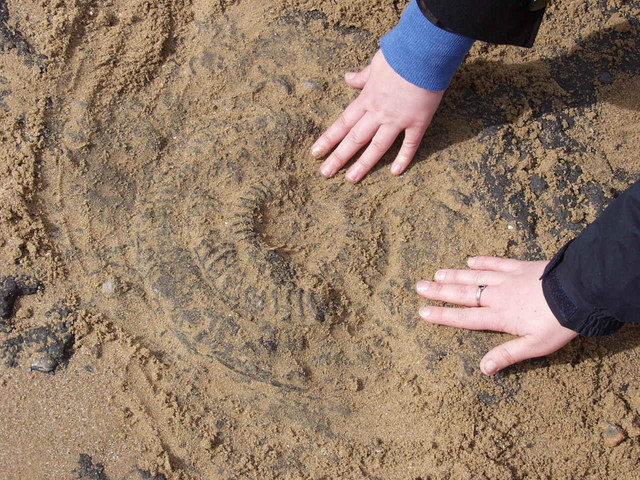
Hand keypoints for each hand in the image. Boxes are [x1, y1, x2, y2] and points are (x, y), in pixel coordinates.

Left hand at [311, 50, 443, 182]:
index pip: (342, 123)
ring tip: (350, 179)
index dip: (328, 139)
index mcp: (366, 99)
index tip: (315, 152)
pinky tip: (395, 172)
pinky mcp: (418, 121)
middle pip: (354, 139)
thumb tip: (347, 78)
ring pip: (377, 147)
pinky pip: (410, 144)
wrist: (423, 52)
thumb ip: (362, 76)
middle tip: (325, 173)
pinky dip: (403, 158)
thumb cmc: (399, 55)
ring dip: (363, 164)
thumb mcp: (375, 64)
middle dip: (338, 157)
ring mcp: (397, 119)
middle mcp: (378, 112)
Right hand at [416, 256, 578, 374]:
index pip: (464, 318)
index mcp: (499, 317)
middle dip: (440, 291)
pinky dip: (483, 261)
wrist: (577, 292)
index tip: (423, 312)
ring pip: (475, 277)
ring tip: (437, 273)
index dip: (442, 316)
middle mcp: (497, 296)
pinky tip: (471, 260)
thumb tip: (483, 368)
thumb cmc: (557, 324)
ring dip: (455, 275)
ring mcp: (507, 279)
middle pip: (463, 294)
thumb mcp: (534, 346)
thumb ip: (507, 355)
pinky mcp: (519, 267)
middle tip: (419, 286)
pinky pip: (496, 263)